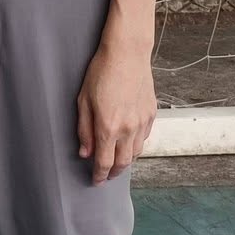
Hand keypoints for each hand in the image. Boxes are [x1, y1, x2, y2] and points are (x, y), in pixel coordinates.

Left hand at [76, 38, 156, 184]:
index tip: (96, 181)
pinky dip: (136, 145)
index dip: (99, 175)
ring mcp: (142, 122)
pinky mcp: (151, 114)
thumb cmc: (101, 72)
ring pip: (136, 153)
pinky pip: (144, 138)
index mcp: (108, 127)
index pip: (104, 162)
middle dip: (113, 173)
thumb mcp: (83, 100)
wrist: (127, 53)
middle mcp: (128, 129)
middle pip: (123, 163)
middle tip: (106, 176)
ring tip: (117, 161)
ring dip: (126, 161)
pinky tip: (128, 142)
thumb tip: (85, 152)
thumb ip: (84, 129)